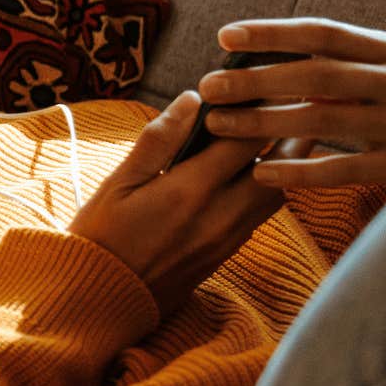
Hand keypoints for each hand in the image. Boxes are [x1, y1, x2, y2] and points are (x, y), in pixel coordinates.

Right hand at [68, 91, 312, 318]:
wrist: (97, 300)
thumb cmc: (98, 236)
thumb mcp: (117, 182)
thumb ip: (157, 140)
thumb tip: (192, 100)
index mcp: (189, 190)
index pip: (246, 138)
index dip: (258, 106)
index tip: (257, 85)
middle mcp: (220, 215)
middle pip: (280, 165)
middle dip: (286, 130)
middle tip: (288, 102)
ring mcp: (228, 238)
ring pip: (277, 192)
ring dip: (280, 162)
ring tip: (273, 134)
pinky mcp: (226, 254)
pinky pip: (261, 215)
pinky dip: (265, 188)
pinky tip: (249, 174)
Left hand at [198, 18, 385, 188]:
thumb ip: (342, 66)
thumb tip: (269, 61)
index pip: (324, 33)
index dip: (272, 33)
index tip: (225, 36)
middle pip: (316, 75)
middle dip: (256, 80)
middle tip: (208, 87)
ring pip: (323, 120)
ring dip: (263, 122)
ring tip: (218, 125)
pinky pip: (342, 169)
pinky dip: (298, 170)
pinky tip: (261, 172)